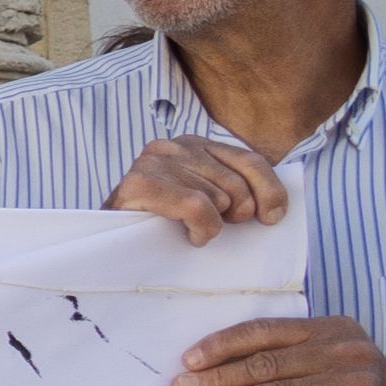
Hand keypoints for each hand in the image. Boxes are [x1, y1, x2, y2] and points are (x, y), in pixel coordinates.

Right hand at [104, 134, 288, 241]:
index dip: (270, 190)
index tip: (273, 217)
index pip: (250, 160)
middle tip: (215, 226)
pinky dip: (201, 228)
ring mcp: (153, 161)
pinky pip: (197, 206)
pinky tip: (190, 235)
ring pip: (218, 198)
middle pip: (238, 184)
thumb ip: (237, 188)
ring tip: (193, 229)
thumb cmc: (163, 223)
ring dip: (212, 225)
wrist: (109, 241)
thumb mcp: (208, 198)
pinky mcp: (139, 182)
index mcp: (193, 143)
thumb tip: (276, 208)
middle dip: (236, 214)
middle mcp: (173, 145)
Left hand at [169, 314, 385, 385]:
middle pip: (264, 362)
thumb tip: (225, 367)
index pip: (266, 330)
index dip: (223, 344)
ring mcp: (352, 383)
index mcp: (334, 329)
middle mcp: (344, 350)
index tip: (189, 360)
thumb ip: (295, 359)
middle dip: (216, 377)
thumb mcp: (337, 367)